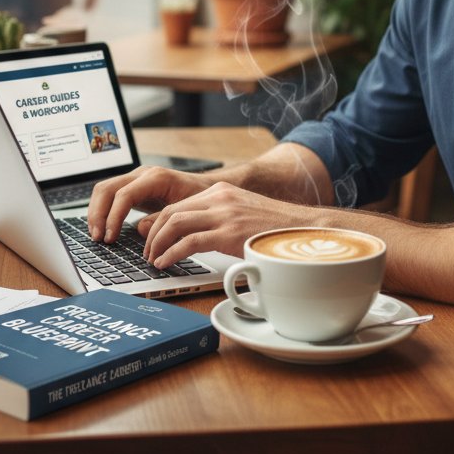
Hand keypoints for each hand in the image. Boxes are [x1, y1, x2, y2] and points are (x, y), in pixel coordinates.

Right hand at [87, 165, 213, 242]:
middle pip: (107, 189)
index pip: (124, 194)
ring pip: (104, 190)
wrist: (206, 188)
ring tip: (97, 236)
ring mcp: (136, 179)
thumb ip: (163, 219)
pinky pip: (109, 195)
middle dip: (98, 214)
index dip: (113, 217)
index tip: (110, 237)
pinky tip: (103, 228)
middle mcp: (143, 174)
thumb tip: (139, 228)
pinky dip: (102, 211)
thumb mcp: (186, 211)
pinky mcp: (133, 187)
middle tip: (98, 238)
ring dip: (96, 213)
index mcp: (157, 178)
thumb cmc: (200, 198)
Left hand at [137, 182, 320, 267]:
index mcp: (222, 191)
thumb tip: (197, 238)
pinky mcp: (229, 233)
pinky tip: (166, 263)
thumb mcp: (244, 215)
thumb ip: (221, 220)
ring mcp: (224, 214)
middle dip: (153, 234)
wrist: (304, 230)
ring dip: (158, 244)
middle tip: (149, 253)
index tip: (153, 239)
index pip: (178, 204)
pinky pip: (189, 241)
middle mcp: (220, 198)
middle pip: (171, 212)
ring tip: (154, 260)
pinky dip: (171, 253)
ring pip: (175, 223)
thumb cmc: (275, 229)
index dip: (159, 223)